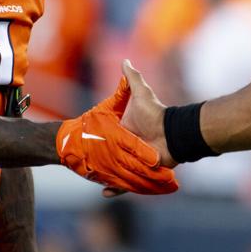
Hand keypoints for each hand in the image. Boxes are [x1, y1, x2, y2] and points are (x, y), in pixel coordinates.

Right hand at [56, 76, 177, 194]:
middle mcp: (126, 146)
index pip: (106, 136)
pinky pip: (126, 183)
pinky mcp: (138, 172)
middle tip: (77, 163)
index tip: (79, 140)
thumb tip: (125, 60)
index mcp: (123, 131)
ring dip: (103, 173)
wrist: (173, 134)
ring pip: (114, 169)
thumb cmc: (155, 114)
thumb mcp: (141, 94)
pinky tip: (105, 191)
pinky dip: (116, 188)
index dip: (94, 139)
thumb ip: (132, 78)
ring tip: (87, 177)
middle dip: (95, 160)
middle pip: (107, 154)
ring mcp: (132, 159)